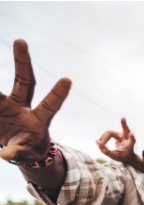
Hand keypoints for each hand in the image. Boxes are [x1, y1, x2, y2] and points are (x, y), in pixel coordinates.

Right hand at [0, 40, 71, 162]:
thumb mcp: (26, 153)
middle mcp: (22, 106)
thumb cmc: (27, 148)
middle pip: (25, 81)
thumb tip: (8, 154)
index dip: (58, 94)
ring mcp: (6, 104)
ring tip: (14, 47)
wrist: (14, 146)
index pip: (49, 106)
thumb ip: (19, 152)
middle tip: (21, 40)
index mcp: (38, 120)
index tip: (68, 79)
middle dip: (23, 61)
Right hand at [97, 117, 136, 162]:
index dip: (131, 138)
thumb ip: (105, 150)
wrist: (128, 156)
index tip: (131, 134)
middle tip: (123, 118)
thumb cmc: (122, 157)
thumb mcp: (114, 156)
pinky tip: (101, 141)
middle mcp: (127, 139)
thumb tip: (97, 142)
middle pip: (125, 130)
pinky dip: (104, 137)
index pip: (132, 141)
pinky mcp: (118, 135)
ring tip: (100, 144)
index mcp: (130, 146)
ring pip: (112, 132)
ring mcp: (123, 136)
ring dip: (104, 137)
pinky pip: (109, 133)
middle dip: (123, 124)